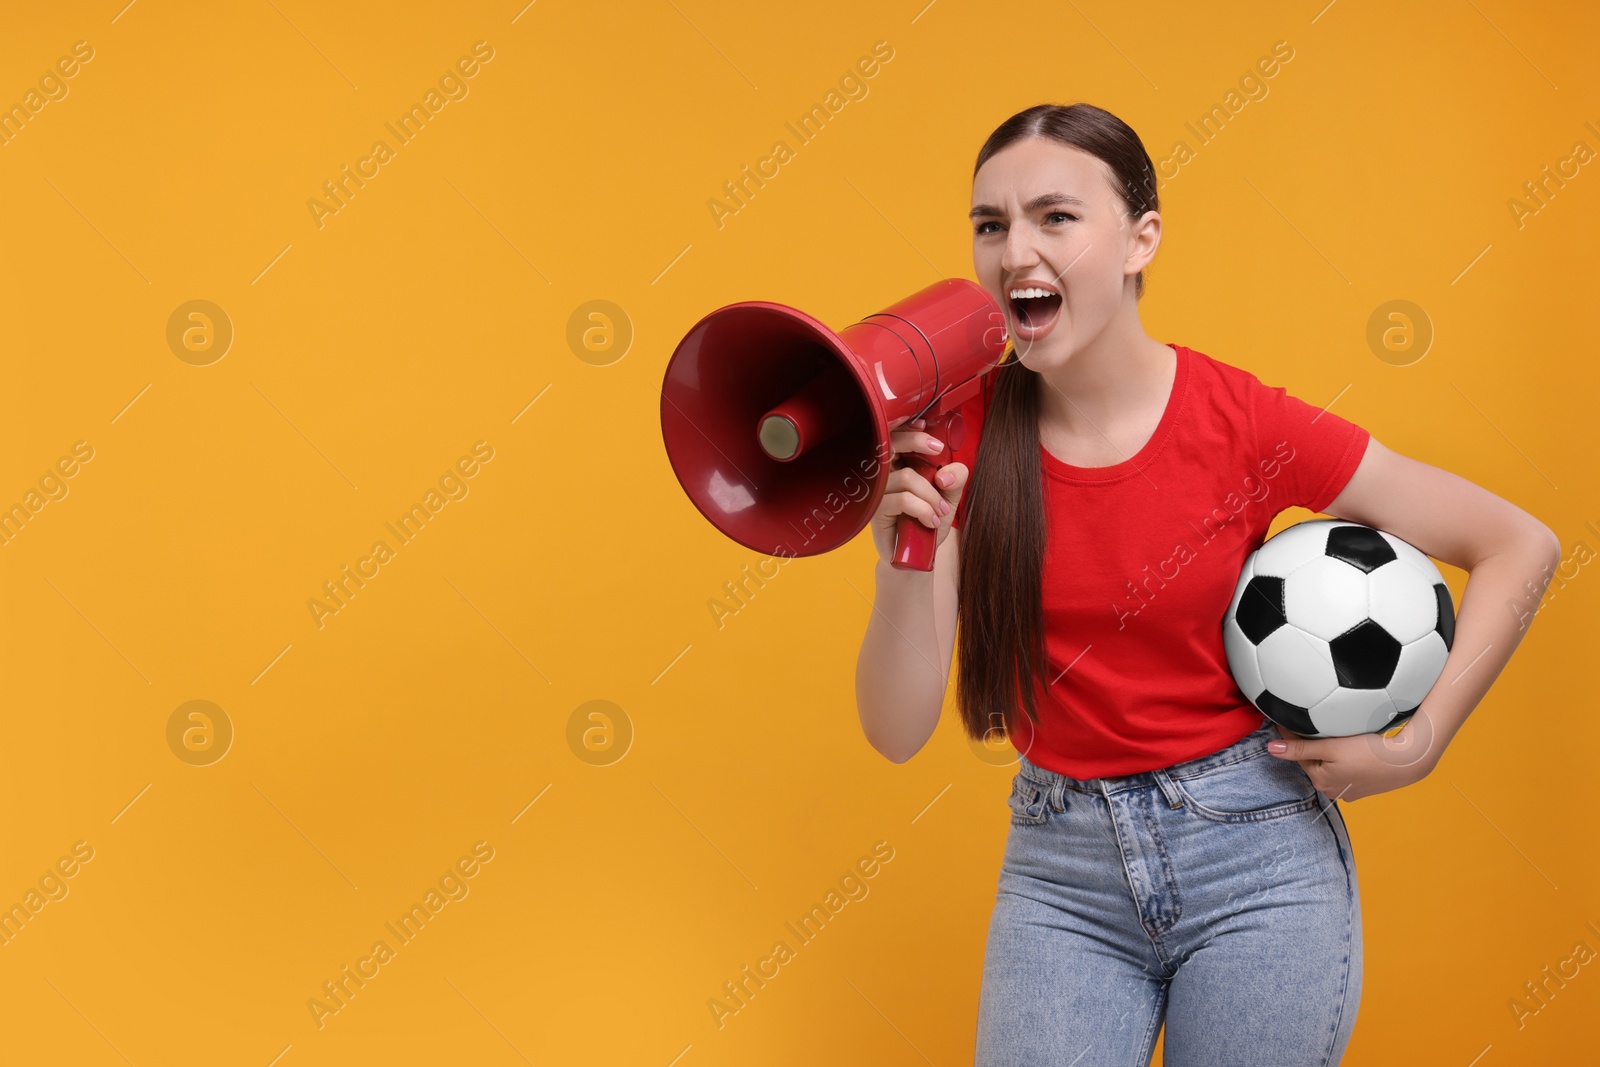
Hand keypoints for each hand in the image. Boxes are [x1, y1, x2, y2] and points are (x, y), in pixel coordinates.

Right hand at [869, 417, 968, 565]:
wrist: (915, 559)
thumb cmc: (925, 526)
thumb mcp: (948, 500)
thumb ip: (955, 480)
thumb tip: (945, 473)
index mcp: (898, 467)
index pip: (897, 438)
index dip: (911, 430)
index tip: (933, 438)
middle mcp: (884, 475)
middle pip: (892, 444)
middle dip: (917, 443)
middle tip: (938, 451)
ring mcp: (877, 492)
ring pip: (907, 477)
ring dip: (931, 496)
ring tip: (940, 513)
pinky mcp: (875, 510)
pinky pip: (903, 499)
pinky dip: (924, 510)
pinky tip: (930, 522)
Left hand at [1265, 716, 1439, 801]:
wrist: (1407, 761)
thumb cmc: (1369, 752)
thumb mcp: (1331, 747)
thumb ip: (1300, 747)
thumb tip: (1271, 749)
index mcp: (1321, 781)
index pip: (1298, 753)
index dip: (1290, 734)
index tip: (1281, 717)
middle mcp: (1332, 790)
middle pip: (1313, 761)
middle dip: (1308, 743)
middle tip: (1304, 720)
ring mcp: (1348, 791)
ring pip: (1328, 766)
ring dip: (1325, 752)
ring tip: (1326, 733)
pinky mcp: (1362, 788)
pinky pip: (1344, 771)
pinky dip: (1341, 760)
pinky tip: (1347, 748)